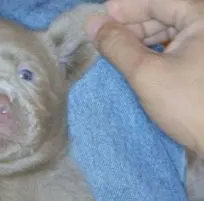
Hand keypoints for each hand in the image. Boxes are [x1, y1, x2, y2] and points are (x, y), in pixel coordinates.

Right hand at [86, 0, 203, 155]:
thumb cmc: (188, 105)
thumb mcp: (146, 73)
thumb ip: (117, 46)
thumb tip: (93, 24)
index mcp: (202, 18)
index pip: (157, 1)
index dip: (125, 8)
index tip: (99, 18)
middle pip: (163, 14)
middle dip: (132, 24)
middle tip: (104, 37)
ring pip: (169, 31)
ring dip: (141, 39)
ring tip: (117, 51)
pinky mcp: (202, 64)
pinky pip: (175, 47)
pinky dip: (154, 52)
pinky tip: (137, 61)